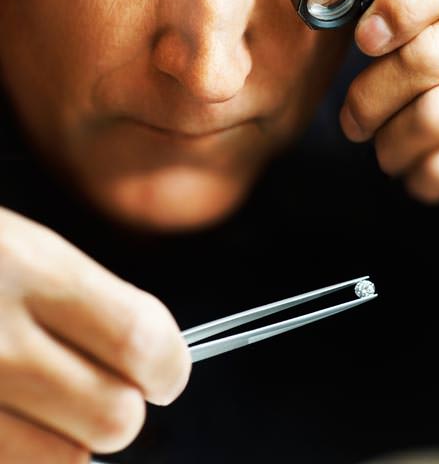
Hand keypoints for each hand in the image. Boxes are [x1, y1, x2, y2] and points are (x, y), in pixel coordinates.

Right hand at [0, 207, 190, 460]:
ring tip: (44, 402)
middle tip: (106, 386)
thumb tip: (150, 358)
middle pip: (113, 416)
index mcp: (32, 270)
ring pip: (62, 461)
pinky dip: (21, 453)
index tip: (167, 371)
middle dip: (123, 407)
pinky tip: (7, 416)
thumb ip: (91, 303)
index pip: (140, 340)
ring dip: (70, 439)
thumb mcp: (28, 248)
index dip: (170, 365)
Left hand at [341, 0, 438, 242]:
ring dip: (390, 145)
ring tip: (389, 152)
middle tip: (356, 121)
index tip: (367, 40)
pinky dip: (419, 177)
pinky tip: (423, 175)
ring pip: (430, 118)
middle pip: (427, 55)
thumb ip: (433, 19)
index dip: (402, 0)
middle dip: (369, 97)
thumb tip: (360, 37)